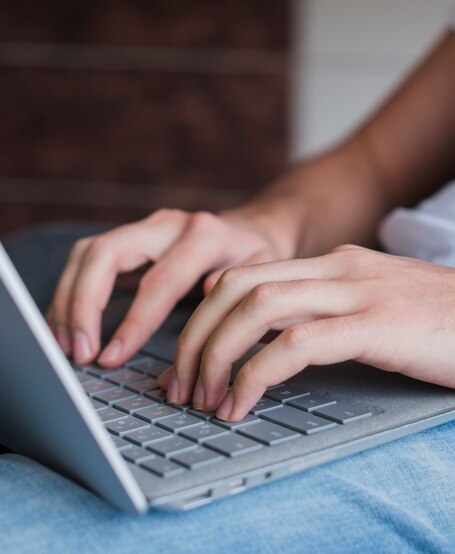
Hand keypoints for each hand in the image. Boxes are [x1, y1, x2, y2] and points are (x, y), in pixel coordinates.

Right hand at [46, 209, 283, 365]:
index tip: (111, 357)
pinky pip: (87, 261)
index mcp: (204, 234)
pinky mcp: (129, 240)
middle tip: (79, 352)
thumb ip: (237, 289)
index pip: (159, 279)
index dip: (133, 321)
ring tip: (64, 346)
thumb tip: (206, 306)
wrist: (251, 230)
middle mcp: (168, 224)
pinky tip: (66, 327)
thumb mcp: (263, 273)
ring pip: (88, 254)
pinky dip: (71, 294)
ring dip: (68, 300)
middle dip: (83, 304)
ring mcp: (145, 228)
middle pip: (107, 253)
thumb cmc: (258, 258)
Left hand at [163, 245, 454, 420]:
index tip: (191, 357)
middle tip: (180, 383)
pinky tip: (242, 404)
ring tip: (201, 398)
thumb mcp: (389, 305)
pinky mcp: (379, 326)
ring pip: (255, 308)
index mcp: (339, 263)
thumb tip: (292, 339)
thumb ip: (342, 312)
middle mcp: (340, 269)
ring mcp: (359, 293)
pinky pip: (295, 344)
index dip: (206, 314)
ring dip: (214, 355)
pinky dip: (255, 374)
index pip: (248, 274)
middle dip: (194, 335)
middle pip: (237, 287)